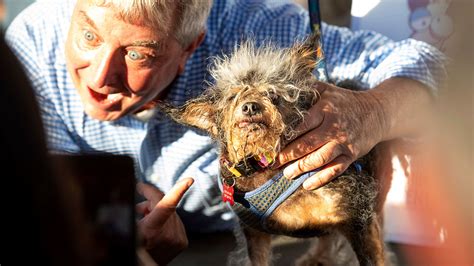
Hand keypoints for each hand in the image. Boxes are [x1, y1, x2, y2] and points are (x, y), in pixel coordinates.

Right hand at [136, 178, 193, 264]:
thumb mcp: (126, 228)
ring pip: (170, 212)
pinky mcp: (182, 241)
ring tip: (145, 219)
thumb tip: (140, 195)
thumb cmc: (132, 248)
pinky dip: (165, 221)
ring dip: (157, 212)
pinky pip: (175, 221)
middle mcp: (167, 235)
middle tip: (138, 207)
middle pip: (163, 204)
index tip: (188, 180)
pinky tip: (156, 229)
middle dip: (150, 201)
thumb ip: (131, 212)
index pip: (167, 205)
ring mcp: (177, 239)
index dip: (178, 190)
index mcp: (152, 230)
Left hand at [276, 78, 432, 189]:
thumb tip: (280, 91)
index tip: (271, 144)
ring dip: (300, 168)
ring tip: (286, 174)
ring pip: (319, 159)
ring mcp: (344, 143)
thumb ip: (306, 89)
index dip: (284, 136)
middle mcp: (334, 127)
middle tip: (272, 163)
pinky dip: (320, 179)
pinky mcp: (352, 155)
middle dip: (287, 156)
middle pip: (306, 144)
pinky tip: (306, 185)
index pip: (300, 125)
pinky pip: (335, 170)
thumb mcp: (326, 89)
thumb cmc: (344, 101)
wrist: (377, 112)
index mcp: (325, 109)